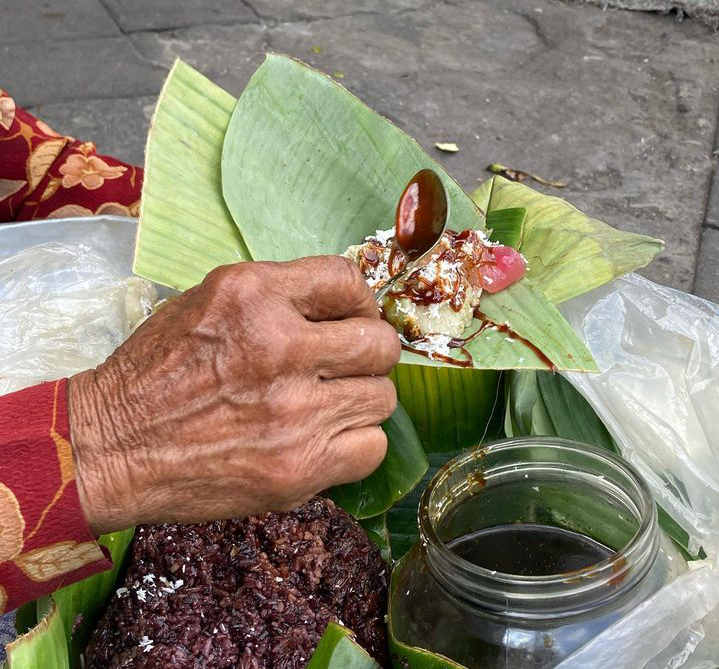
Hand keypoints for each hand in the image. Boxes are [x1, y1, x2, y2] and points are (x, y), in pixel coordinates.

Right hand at [68, 257, 399, 534]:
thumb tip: (340, 309)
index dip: (359, 302)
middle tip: (347, 366)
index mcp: (252, 295)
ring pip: (383, 398)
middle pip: (379, 344)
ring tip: (329, 406)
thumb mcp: (204, 303)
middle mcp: (280, 346)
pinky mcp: (299, 467)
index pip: (347, 279)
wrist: (110, 447)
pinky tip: (327, 440)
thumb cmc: (154, 372)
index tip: (352, 320)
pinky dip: (356, 444)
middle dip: (369, 353)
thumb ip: (275, 299)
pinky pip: (371, 448)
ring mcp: (295, 412)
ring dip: (361, 400)